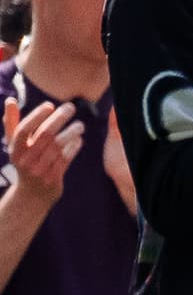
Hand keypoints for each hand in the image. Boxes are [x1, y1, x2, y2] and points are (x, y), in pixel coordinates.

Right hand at [2, 95, 79, 213]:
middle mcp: (26, 160)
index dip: (36, 117)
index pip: (23, 130)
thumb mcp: (15, 146)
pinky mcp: (53, 177)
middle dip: (59, 119)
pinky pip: (66, 158)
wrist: (32, 194)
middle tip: (71, 107)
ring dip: (71, 133)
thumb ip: (12, 123)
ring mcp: (40, 169)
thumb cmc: (24, 162)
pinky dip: (74, 147)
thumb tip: (10, 100)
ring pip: (58, 147)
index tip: (49, 105)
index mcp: (15, 150)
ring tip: (80, 125)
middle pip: (44, 135)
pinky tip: (79, 140)